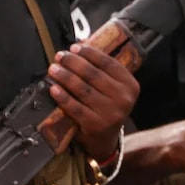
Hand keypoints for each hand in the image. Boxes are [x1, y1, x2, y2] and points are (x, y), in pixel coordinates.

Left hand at [47, 43, 139, 160]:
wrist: (106, 140)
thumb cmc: (107, 107)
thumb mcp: (114, 89)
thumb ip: (103, 71)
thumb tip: (80, 45)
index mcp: (130, 85)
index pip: (109, 63)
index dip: (90, 53)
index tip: (74, 47)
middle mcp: (123, 99)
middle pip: (93, 74)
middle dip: (73, 62)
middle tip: (60, 56)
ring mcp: (110, 113)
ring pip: (82, 89)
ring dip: (65, 76)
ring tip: (53, 69)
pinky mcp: (95, 125)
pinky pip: (75, 107)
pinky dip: (62, 96)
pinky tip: (53, 88)